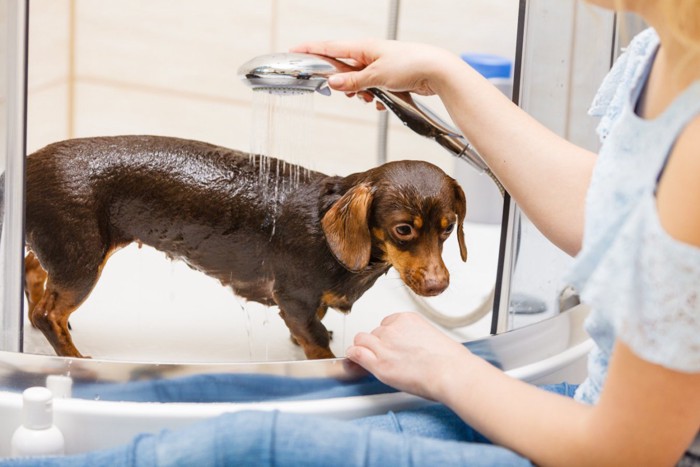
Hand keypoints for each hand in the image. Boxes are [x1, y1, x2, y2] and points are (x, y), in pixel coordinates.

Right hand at [290, 40, 456, 97]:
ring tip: (370, 97)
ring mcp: (379, 66)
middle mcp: (369, 55)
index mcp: (362, 48)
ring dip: (361, 93)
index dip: (310, 50)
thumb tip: (331, 83)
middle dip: (343, 84)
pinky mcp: (389, 78)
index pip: (329, 47)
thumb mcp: (376, 76)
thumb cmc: (411, 65)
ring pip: (358, 82)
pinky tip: (382, 102)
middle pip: (343, 69)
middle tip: (349, 93)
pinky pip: (373, 90)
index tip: (294, 51)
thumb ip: (353, 81)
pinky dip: (375, 97)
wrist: (437, 71)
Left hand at [346, 312, 472, 400]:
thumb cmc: (450, 360)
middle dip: (379, 344)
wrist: (451, 372)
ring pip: (362, 340)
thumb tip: (415, 347)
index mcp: (407, 319)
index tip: (391, 344)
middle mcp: (392, 329)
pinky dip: (354, 356)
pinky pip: (356, 353)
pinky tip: (355, 359)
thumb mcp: (433, 337)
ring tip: (371, 359)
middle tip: (387, 356)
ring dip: (366, 349)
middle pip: (375, 333)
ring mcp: (384, 345)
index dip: (388, 336)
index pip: (387, 323)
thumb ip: (417, 337)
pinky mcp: (379, 364)